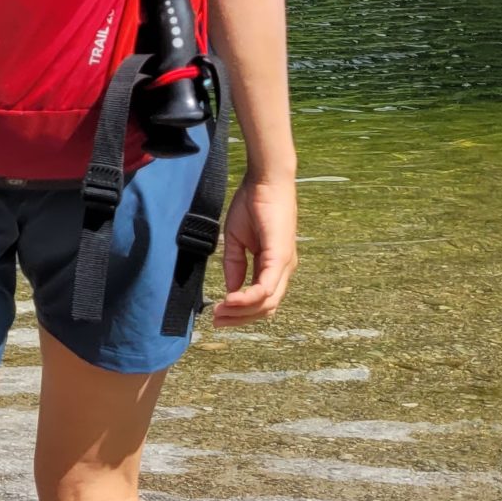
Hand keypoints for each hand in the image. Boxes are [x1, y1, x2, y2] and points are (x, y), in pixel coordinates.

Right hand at [212, 172, 296, 324]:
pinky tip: (231, 299)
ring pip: (268, 303)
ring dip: (243, 312)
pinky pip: (266, 286)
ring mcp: (284, 263)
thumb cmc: (253, 204)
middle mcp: (283, 269)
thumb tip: (231, 290)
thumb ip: (235, 266)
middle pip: (266, 308)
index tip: (217, 314)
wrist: (265, 179)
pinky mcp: (280, 255)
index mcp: (274, 265)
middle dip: (240, 319)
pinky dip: (249, 297)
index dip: (240, 312)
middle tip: (217, 320)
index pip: (262, 300)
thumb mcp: (237, 240)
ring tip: (221, 311)